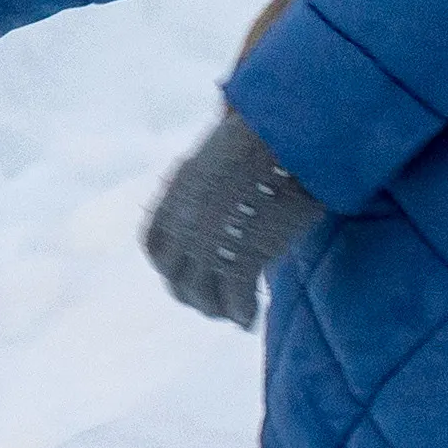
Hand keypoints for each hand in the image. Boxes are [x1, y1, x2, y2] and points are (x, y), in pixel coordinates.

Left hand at [143, 105, 325, 328]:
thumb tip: (219, 210)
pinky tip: (251, 318)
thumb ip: (213, 187)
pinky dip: (240, 313)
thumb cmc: (270, 136)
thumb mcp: (224, 155)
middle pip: (174, 276)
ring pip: (200, 292)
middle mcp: (186, 217)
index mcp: (178, 191)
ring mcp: (212, 238)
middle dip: (193, 296)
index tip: (185, 277)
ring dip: (216, 310)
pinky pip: (234, 297)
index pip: (155, 244)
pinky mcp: (245, 252)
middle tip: (216, 306)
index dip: (167, 267)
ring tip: (234, 316)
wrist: (292, 128)